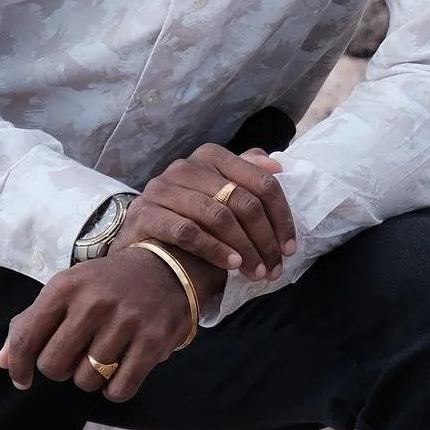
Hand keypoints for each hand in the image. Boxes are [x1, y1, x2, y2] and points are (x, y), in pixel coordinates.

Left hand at [0, 243, 199, 402]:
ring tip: (101, 358)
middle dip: (60, 370)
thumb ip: (32, 322)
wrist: (166, 266)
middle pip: (53, 366)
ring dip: (90, 378)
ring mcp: (125, 322)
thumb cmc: (107, 284)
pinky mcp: (152, 342)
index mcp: (65, 287)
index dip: (19, 366)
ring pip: (86, 380)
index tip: (22, 379)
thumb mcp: (67, 289)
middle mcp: (93, 303)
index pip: (26, 337)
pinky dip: (115, 389)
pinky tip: (119, 372)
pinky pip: (119, 389)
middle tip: (74, 357)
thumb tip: (4, 362)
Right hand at [123, 144, 293, 285]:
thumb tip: (277, 165)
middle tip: (274, 268)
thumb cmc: (188, 216)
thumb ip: (246, 174)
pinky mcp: (146, 212)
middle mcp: (187, 166)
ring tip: (256, 272)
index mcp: (211, 156)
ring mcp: (163, 188)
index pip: (261, 183)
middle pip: (242, 202)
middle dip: (264, 240)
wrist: (140, 235)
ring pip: (218, 216)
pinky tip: (231, 265)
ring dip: (244, 249)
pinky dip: (214, 250)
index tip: (289, 248)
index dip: (281, 217)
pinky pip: (188, 231)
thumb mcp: (219, 192)